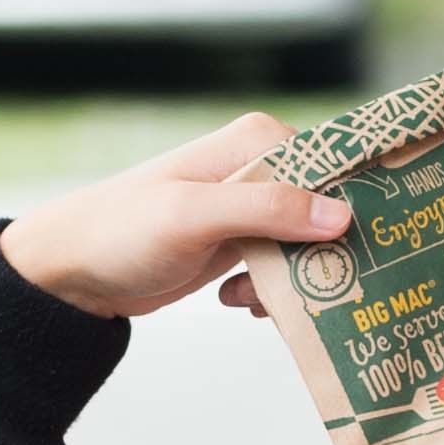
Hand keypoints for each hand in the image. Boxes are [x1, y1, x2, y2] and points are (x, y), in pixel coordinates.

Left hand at [0, 115, 350, 320]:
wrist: (74, 271)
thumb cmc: (121, 231)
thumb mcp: (193, 217)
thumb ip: (266, 210)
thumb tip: (340, 215)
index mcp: (259, 142)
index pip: (338, 167)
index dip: (357, 209)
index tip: (369, 251)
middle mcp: (263, 168)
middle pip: (331, 214)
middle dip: (324, 259)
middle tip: (308, 292)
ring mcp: (254, 208)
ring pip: (312, 249)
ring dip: (294, 284)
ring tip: (251, 298)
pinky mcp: (243, 243)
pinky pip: (286, 270)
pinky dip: (273, 294)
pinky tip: (239, 302)